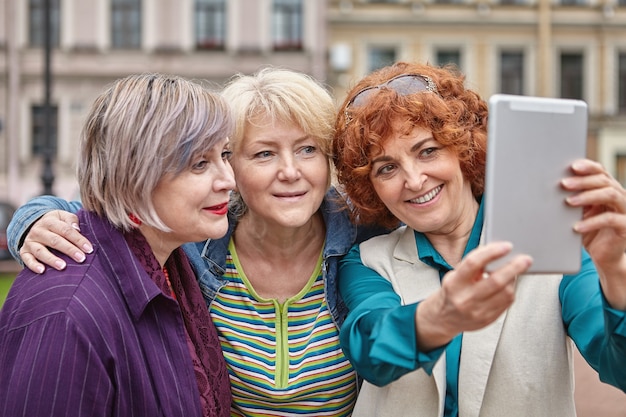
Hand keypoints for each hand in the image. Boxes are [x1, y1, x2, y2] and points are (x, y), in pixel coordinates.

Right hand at [20, 210, 92, 273]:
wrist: (35, 224)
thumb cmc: (56, 223)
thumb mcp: (63, 216)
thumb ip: (71, 220)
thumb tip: (77, 228)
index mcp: (50, 221)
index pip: (66, 230)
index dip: (78, 239)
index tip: (89, 249)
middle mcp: (38, 231)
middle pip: (55, 241)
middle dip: (69, 250)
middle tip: (81, 258)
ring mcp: (30, 241)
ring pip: (40, 251)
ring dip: (51, 259)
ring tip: (63, 266)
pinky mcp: (24, 251)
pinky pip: (27, 259)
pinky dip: (33, 265)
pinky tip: (42, 271)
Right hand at [415, 242, 532, 350]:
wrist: (444, 318)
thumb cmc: (452, 293)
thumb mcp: (455, 275)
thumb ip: (474, 265)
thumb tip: (495, 250)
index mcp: (455, 283)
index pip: (474, 264)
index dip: (492, 252)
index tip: (506, 246)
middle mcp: (466, 299)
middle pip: (496, 281)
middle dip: (514, 268)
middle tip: (525, 259)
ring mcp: (478, 311)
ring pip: (506, 293)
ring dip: (514, 280)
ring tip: (514, 272)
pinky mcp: (488, 320)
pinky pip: (507, 303)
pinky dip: (511, 291)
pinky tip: (508, 285)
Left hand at [562, 158, 625, 308]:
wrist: (604, 257)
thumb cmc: (588, 232)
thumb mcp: (578, 214)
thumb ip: (571, 200)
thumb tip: (546, 189)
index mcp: (608, 190)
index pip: (600, 172)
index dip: (588, 167)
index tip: (572, 166)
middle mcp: (620, 197)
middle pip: (604, 181)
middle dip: (583, 180)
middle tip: (564, 183)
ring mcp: (625, 211)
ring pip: (610, 195)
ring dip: (588, 196)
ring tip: (569, 201)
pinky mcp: (625, 227)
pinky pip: (610, 219)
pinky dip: (592, 221)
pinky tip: (577, 226)